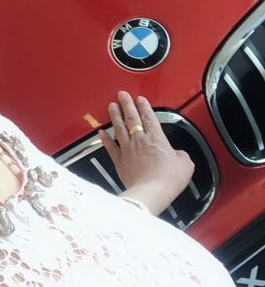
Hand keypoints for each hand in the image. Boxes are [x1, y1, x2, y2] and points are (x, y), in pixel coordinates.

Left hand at [98, 91, 194, 215]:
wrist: (151, 192)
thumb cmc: (167, 179)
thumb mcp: (185, 164)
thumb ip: (181, 156)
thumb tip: (179, 156)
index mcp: (157, 138)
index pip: (149, 117)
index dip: (144, 106)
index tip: (139, 98)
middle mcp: (140, 141)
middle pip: (132, 118)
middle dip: (126, 104)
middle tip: (122, 95)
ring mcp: (127, 150)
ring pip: (119, 128)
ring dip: (115, 116)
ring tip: (111, 106)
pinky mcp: (119, 161)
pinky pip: (110, 147)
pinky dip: (105, 139)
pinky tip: (101, 133)